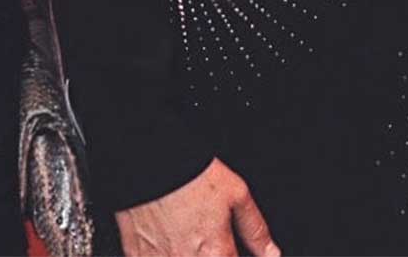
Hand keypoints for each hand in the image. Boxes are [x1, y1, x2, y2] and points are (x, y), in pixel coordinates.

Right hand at [117, 159, 276, 255]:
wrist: (148, 161)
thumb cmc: (189, 174)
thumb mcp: (235, 193)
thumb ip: (255, 230)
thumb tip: (271, 253)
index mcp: (215, 253)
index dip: (231, 256)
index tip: (228, 250)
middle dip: (212, 255)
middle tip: (206, 239)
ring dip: (186, 253)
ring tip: (187, 236)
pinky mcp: (136, 255)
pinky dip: (162, 254)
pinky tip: (167, 240)